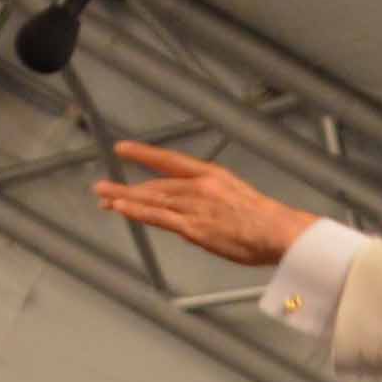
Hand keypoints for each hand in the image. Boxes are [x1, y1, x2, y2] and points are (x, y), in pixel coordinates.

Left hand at [90, 143, 311, 269]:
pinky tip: (120, 208)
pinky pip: (157, 217)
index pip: (170, 160)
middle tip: (103, 187)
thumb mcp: (235, 196)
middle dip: (127, 186)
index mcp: (212, 174)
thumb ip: (210, 200)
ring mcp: (194, 206)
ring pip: (152, 199)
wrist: (278, 232)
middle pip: (155, 184)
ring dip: (123, 198)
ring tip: (102, 197)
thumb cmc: (265, 220)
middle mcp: (199, 186)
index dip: (144, 153)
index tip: (123, 149)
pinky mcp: (193, 227)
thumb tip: (193, 212)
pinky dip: (136, 211)